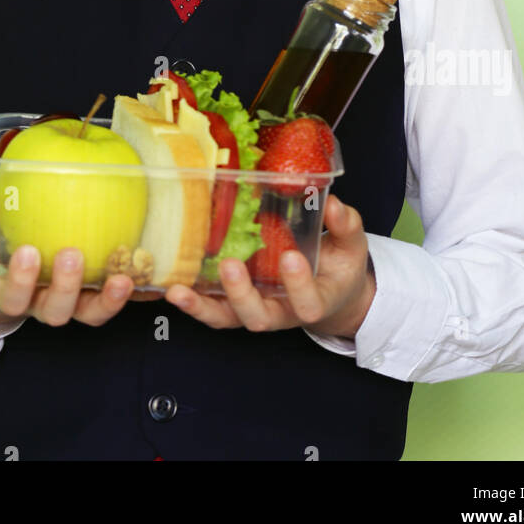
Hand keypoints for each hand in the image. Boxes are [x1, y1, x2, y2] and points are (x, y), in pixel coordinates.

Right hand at [0, 192, 135, 336]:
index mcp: (5, 293)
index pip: (12, 298)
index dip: (21, 281)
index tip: (28, 252)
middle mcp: (37, 303)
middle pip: (55, 311)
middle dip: (66, 286)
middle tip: (71, 254)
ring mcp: (65, 302)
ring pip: (87, 314)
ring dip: (106, 300)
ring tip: (121, 277)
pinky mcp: (87, 294)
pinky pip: (106, 299)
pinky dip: (123, 292)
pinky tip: (137, 268)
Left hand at [159, 193, 375, 335]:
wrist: (331, 292)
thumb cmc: (339, 268)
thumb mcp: (351, 246)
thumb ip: (345, 227)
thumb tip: (332, 204)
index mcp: (315, 301)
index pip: (308, 304)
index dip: (299, 286)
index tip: (292, 257)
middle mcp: (282, 312)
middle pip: (259, 317)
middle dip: (241, 295)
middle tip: (230, 264)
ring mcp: (256, 310)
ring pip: (228, 319)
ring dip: (202, 307)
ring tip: (179, 291)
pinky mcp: (236, 306)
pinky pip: (213, 309)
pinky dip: (192, 302)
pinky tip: (172, 287)